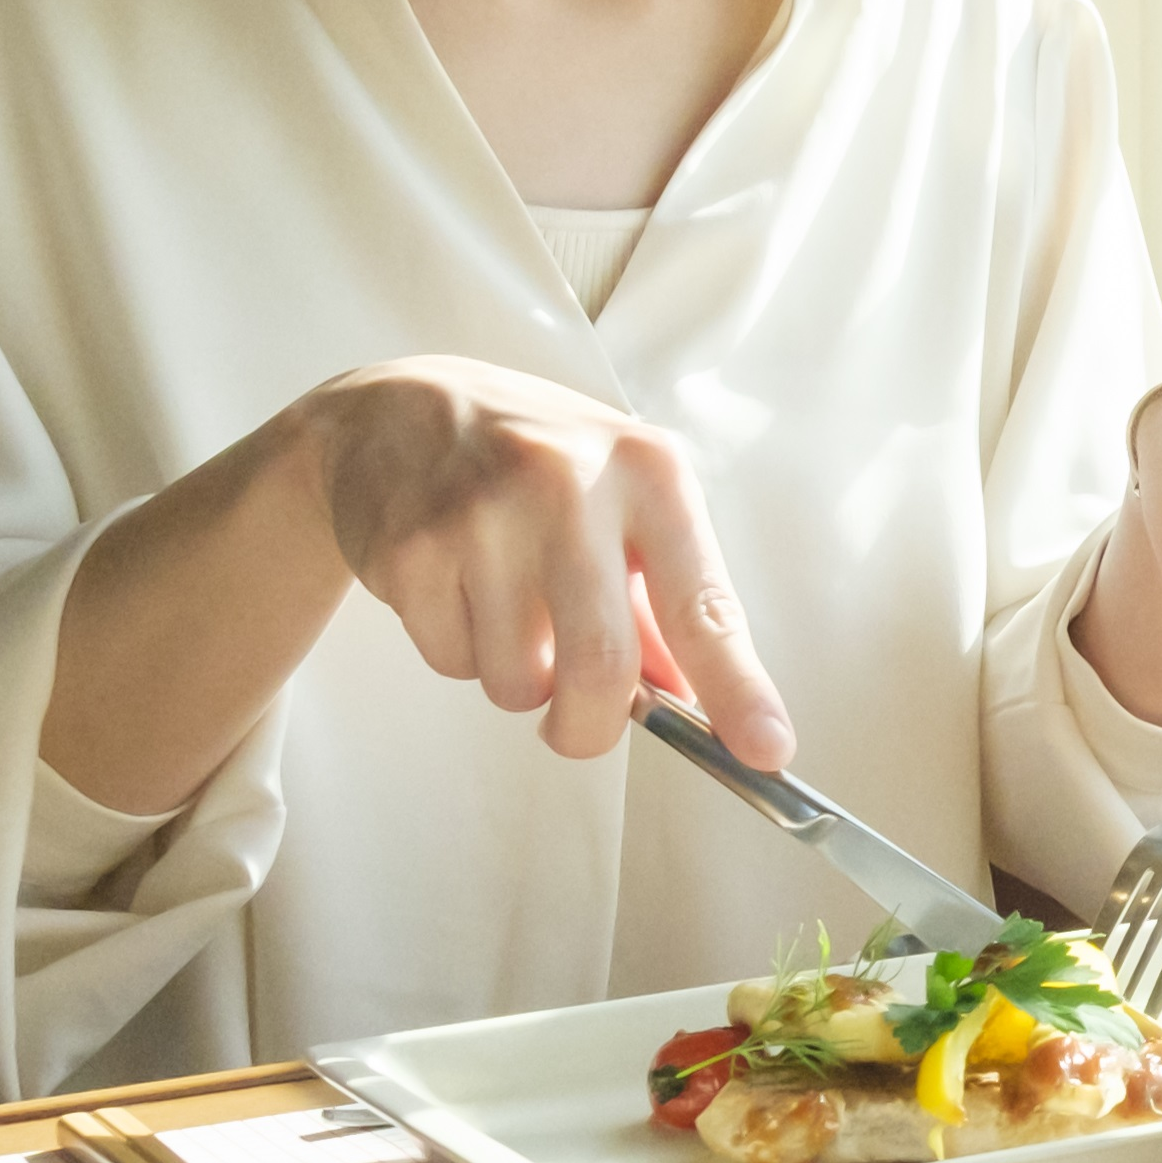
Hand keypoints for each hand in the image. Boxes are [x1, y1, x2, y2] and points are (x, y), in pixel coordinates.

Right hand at [296, 356, 792, 767]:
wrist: (395, 411)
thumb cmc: (533, 466)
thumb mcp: (618, 500)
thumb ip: (660, 600)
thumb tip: (693, 700)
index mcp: (648, 470)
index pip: (704, 604)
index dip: (737, 689)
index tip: (766, 751)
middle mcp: (571, 483)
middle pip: (601, 665)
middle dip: (591, 726)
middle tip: (579, 728)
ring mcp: (484, 513)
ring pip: (518, 680)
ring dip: (518, 680)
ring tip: (506, 612)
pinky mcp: (413, 549)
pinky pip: (452, 661)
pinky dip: (462, 652)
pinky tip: (455, 588)